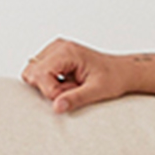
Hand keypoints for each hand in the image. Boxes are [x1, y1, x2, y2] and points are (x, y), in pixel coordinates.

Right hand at [20, 39, 154, 112]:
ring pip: (33, 72)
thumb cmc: (114, 77)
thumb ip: (76, 98)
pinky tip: (67, 82)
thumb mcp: (97, 91)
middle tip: (70, 89)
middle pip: (32, 71)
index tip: (70, 94)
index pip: (40, 73)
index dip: (51, 91)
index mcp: (67, 51)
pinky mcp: (55, 56)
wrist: (123, 71)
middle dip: (47, 87)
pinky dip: (49, 82)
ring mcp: (55, 50)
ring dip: (47, 85)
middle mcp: (58, 47)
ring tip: (70, 86)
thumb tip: (56, 107)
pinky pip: (39, 72)